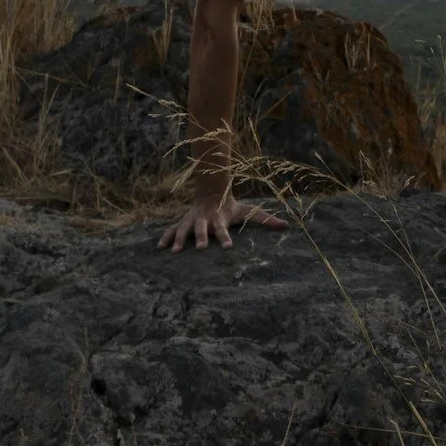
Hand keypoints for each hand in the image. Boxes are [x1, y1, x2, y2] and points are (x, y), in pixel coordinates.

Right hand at [156, 192, 285, 252]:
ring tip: (176, 252)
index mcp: (220, 219)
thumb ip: (266, 219)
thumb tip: (285, 225)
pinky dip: (166, 238)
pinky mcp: (184, 223)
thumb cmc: (232, 207)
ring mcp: (192, 220)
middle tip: (202, 248)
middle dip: (202, 238)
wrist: (212, 193)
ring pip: (184, 229)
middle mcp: (205, 220)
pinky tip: (160, 248)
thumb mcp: (249, 211)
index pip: (224, 229)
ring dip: (180, 239)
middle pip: (202, 229)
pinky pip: (172, 230)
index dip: (226, 237)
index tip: (229, 247)